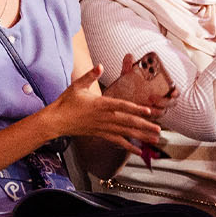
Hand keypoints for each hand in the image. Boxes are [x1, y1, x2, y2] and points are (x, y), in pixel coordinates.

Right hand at [44, 65, 163, 151]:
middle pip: (127, 122)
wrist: (56, 121)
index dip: (135, 109)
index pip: (121, 106)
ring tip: (155, 139)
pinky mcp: (100, 134)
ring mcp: (103, 127)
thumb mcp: (77, 85)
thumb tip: (100, 65)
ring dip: (141, 136)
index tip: (148, 111)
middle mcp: (104, 117)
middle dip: (144, 126)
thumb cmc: (66, 102)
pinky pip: (117, 141)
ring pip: (125, 133)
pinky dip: (128, 146)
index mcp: (100, 104)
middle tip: (159, 130)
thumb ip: (90, 75)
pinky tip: (138, 151)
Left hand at [102, 52, 177, 112]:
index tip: (172, 91)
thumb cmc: (129, 86)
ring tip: (144, 108)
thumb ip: (129, 68)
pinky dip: (146, 118)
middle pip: (170, 104)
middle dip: (163, 102)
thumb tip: (128, 56)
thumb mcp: (127, 77)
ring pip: (160, 113)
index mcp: (163, 89)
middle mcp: (162, 101)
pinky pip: (150, 120)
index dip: (176, 92)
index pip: (175, 92)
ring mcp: (155, 110)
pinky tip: (137, 115)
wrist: (118, 99)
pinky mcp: (146, 118)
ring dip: (154, 111)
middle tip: (151, 97)